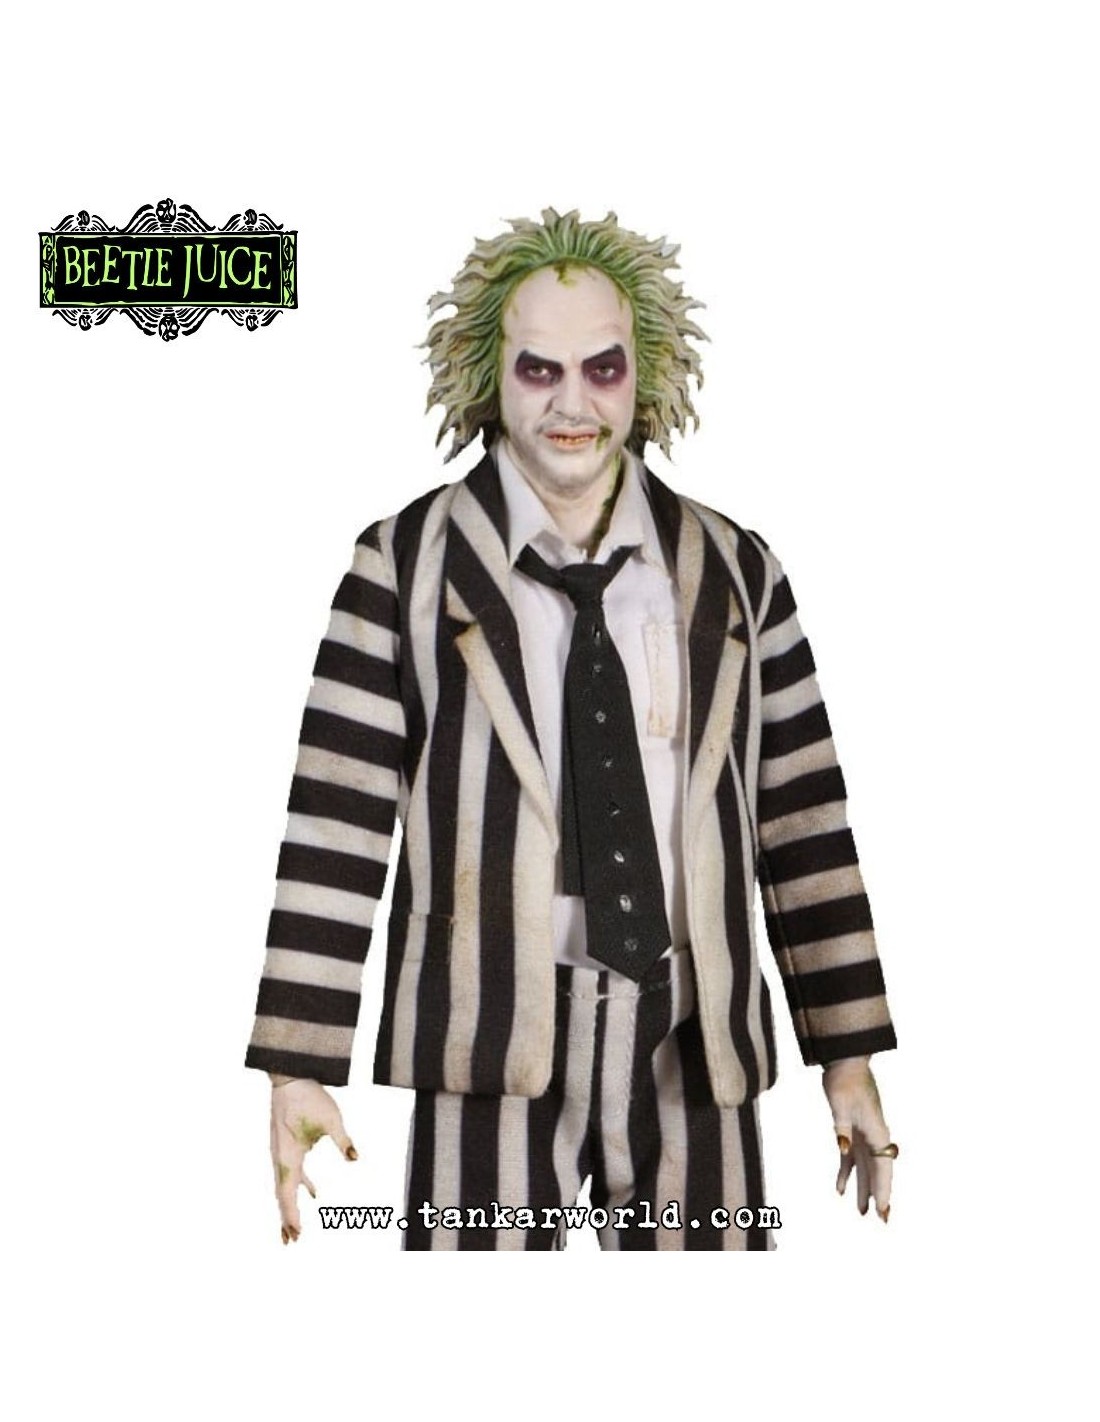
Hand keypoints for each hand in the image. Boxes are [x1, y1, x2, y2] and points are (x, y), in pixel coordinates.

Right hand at [269, 1077, 356, 1243]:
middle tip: (291, 1243)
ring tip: (294, 1230)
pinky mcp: (289, 1144)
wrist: (290, 1076)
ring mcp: (282, 1152)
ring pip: (285, 1186)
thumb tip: (355, 1158)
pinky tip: (316, 1194)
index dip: (290, 1215)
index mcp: (287, 1155)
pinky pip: (294, 1172)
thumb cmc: (309, 1096)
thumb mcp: (331, 1118)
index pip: (287, 1193)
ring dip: (290, 1206)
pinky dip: (303, 1185)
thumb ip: (343, 1140)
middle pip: (281, 1195)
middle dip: (286, 1218)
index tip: (296, 1234)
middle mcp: (280, 1157)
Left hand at [822, 1056, 896, 1221]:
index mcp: (877, 1130)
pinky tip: (839, 1189)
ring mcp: (865, 1134)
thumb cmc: (844, 1080)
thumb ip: (841, 1128)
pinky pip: (852, 1157)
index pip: (883, 1166)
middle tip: (882, 1219)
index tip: (884, 1209)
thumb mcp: (839, 1103)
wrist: (845, 1061)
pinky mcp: (853, 1130)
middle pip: (879, 1170)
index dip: (884, 1189)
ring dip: (864, 1188)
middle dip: (880, 1194)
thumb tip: (843, 1151)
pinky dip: (846, 1172)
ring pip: (866, 1167)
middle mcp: (875, 1135)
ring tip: (862, 1211)